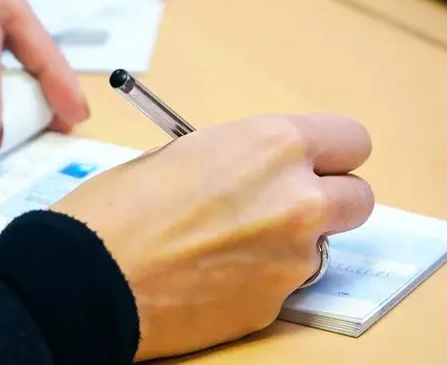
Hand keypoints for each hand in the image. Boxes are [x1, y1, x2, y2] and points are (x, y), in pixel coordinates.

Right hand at [51, 113, 373, 360]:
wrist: (88, 277)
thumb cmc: (118, 207)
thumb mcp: (182, 154)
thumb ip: (239, 159)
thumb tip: (258, 174)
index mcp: (272, 146)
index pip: (350, 140)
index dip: (329, 153)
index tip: (313, 165)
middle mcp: (297, 201)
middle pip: (358, 198)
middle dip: (328, 200)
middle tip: (285, 206)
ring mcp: (291, 260)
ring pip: (319, 247)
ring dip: (287, 243)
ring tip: (224, 246)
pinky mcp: (272, 306)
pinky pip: (283, 285)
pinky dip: (258, 279)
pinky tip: (211, 276)